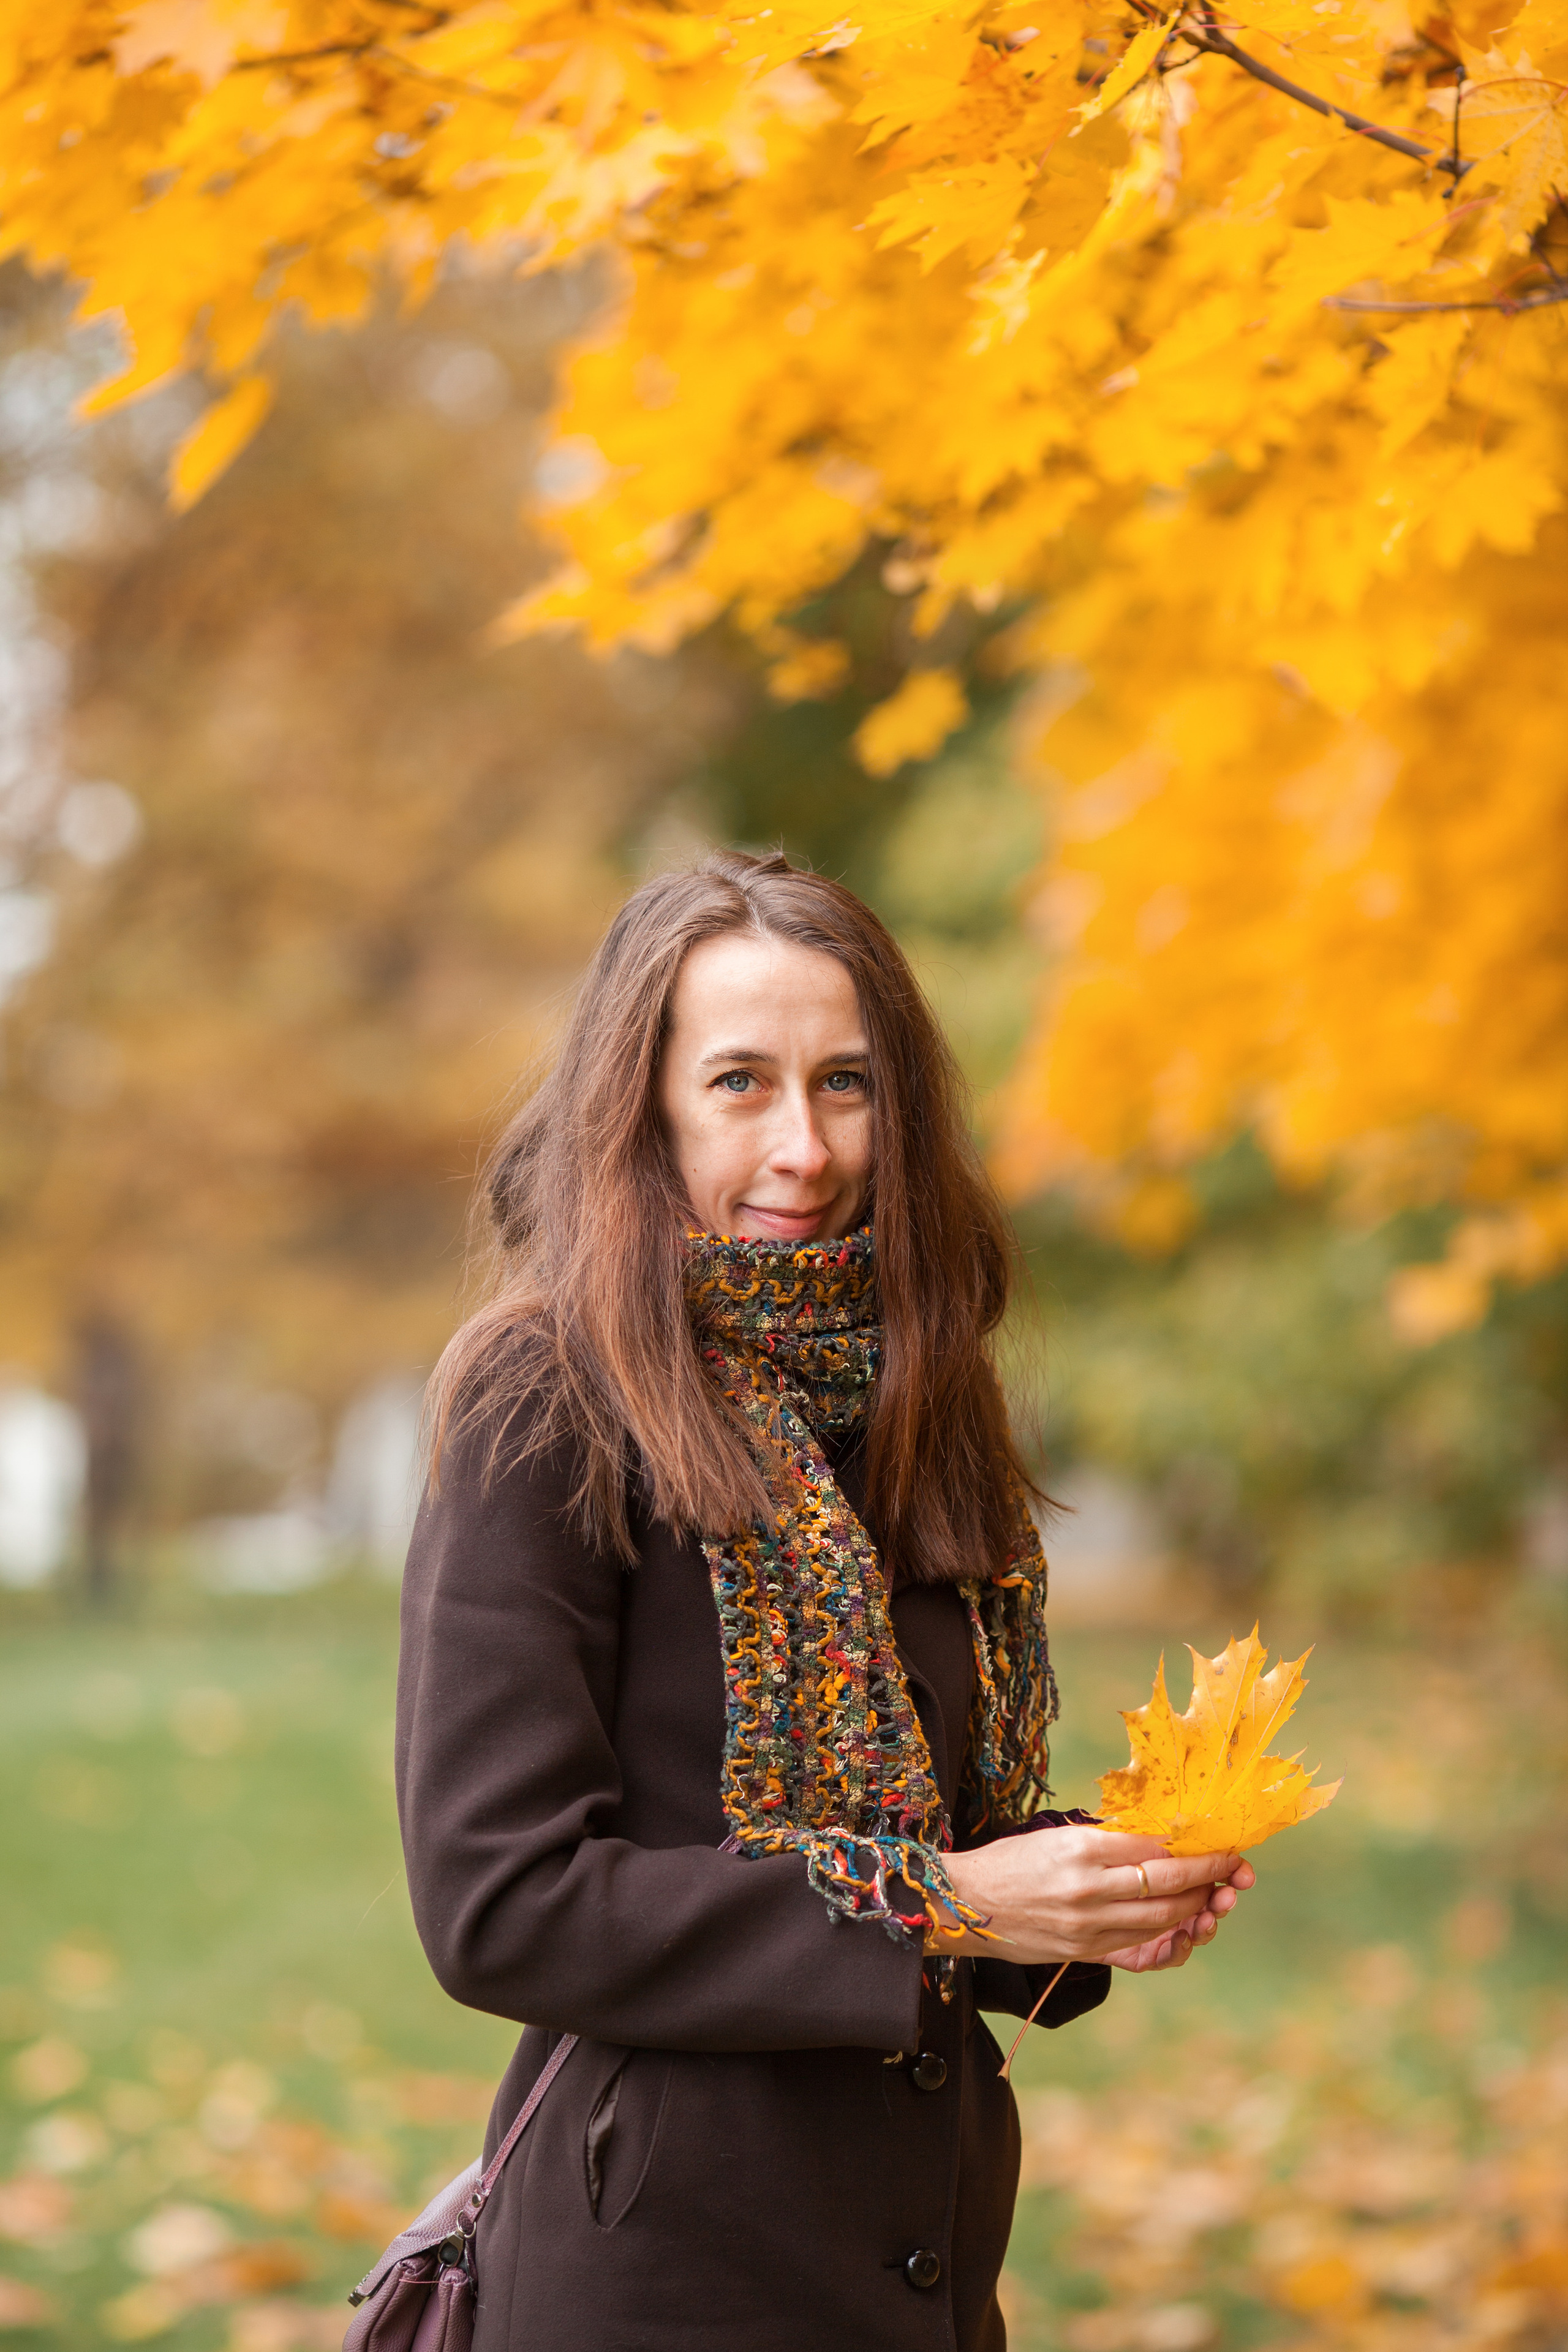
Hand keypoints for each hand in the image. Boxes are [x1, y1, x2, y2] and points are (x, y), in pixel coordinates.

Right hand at [930, 1827, 1254, 1964]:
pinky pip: (1139, 1942)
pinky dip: (1167, 1931)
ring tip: (1213, 1894)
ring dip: (1196, 1906)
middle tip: (1233, 1866)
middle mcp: (1089, 1888)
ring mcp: (1088, 1926)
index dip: (1194, 1845)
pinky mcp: (1084, 1951)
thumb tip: (1159, 1835)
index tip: (1218, 1839)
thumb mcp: (1056, 1836)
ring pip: (1161, 1917)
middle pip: (1167, 1883)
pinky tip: (1180, 1920)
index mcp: (1083, 1849)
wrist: (966, 1905)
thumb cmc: (1010, 1861)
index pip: (1155, 1846)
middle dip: (1208, 1875)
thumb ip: (1106, 1838)